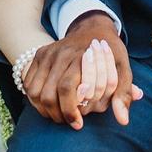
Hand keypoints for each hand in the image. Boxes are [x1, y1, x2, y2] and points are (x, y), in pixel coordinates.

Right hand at [22, 12, 142, 128]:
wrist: (93, 27)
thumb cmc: (109, 52)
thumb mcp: (123, 68)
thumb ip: (123, 94)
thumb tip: (123, 120)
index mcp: (81, 56)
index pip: (67, 88)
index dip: (70, 110)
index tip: (78, 124)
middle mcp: (60, 54)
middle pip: (48, 94)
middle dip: (57, 114)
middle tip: (69, 122)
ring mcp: (48, 54)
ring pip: (35, 91)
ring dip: (44, 109)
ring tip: (58, 115)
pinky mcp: (39, 55)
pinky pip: (28, 84)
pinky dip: (35, 99)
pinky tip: (48, 104)